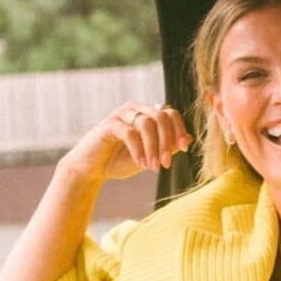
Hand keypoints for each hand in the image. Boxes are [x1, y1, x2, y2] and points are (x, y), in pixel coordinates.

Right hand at [62, 102, 191, 183]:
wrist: (91, 170)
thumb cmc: (119, 162)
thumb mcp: (149, 156)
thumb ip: (166, 147)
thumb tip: (188, 139)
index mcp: (146, 114)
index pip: (170, 113)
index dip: (179, 129)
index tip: (183, 148)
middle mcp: (135, 109)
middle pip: (161, 116)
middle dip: (167, 141)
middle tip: (166, 163)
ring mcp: (121, 114)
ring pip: (147, 124)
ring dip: (153, 148)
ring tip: (152, 167)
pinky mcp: (109, 124)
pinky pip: (130, 133)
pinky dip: (138, 150)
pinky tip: (140, 163)